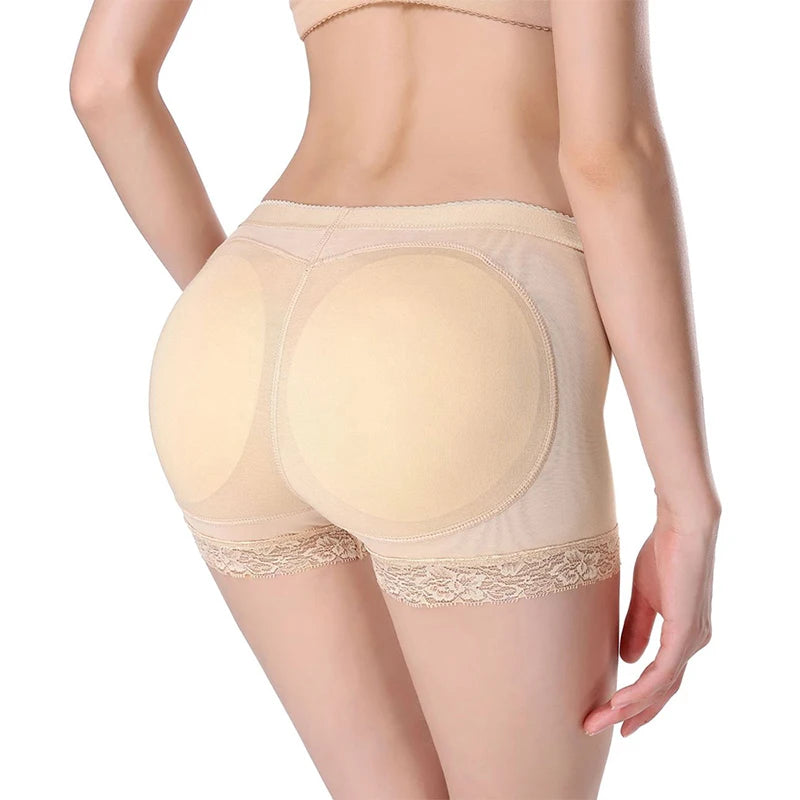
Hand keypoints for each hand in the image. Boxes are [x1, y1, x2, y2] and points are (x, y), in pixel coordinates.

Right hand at [583, 504, 718, 736]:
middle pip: (662, 692)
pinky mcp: (685, 632)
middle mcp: (693, 643)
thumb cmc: (665, 552)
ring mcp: (691, 640)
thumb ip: (637, 627)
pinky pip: (662, 673)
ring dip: (629, 708)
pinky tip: (620, 702)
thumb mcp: (645, 595)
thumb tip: (628, 660)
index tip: (612, 715)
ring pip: (661, 689)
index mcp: (685, 634)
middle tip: (596, 727)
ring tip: (599, 720)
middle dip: (631, 714)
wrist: (683, 525)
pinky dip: (640, 691)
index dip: (639, 700)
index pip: (662, 678)